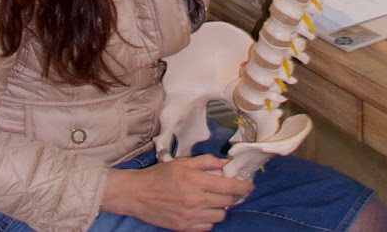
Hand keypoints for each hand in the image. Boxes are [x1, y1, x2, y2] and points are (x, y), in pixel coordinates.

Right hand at [101, 154, 253, 230]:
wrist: (137, 194)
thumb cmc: (160, 175)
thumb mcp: (183, 162)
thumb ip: (207, 162)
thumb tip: (226, 164)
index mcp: (196, 181)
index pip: (229, 187)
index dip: (243, 187)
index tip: (249, 186)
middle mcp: (195, 201)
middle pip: (227, 202)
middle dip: (231, 195)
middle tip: (226, 190)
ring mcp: (189, 217)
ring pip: (220, 216)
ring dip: (220, 208)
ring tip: (212, 200)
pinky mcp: (183, 228)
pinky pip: (207, 226)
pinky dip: (209, 219)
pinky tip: (203, 210)